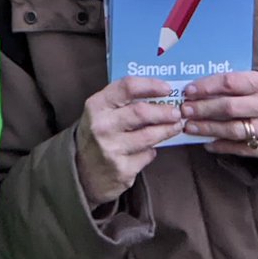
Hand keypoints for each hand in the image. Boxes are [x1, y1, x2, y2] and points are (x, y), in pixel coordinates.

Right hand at [75, 77, 182, 206]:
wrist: (80, 173)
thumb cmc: (96, 135)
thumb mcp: (99, 112)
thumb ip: (121, 100)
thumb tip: (157, 92)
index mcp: (96, 106)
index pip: (127, 87)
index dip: (151, 85)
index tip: (166, 88)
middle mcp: (102, 126)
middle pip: (142, 112)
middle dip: (165, 111)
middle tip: (177, 112)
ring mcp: (112, 150)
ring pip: (149, 136)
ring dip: (167, 130)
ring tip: (175, 126)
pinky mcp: (122, 170)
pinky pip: (147, 156)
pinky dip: (152, 150)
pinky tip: (152, 147)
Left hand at [181, 71, 257, 160]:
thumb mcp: (251, 84)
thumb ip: (228, 85)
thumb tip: (193, 91)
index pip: (230, 82)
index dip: (206, 87)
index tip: (188, 91)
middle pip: (229, 107)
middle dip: (203, 109)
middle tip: (185, 111)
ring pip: (233, 129)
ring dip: (208, 129)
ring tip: (190, 127)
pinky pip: (241, 148)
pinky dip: (222, 146)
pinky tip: (207, 143)